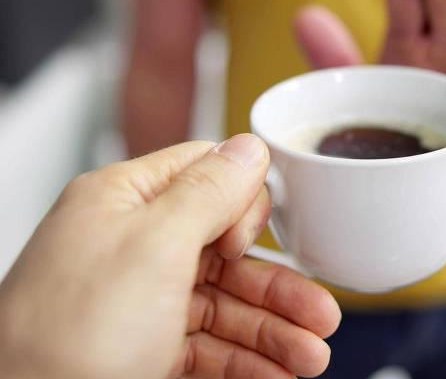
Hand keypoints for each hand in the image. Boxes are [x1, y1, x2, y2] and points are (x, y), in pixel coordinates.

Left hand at [0, 135, 339, 378]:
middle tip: (320, 315)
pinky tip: (276, 375)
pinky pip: (209, 350)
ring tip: (310, 358)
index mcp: (124, 203)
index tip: (263, 240)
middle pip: (227, 254)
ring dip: (273, 333)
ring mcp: (139, 304)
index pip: (204, 178)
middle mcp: (132, 249)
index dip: (244, 205)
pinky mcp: (143, 353)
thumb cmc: (67, 337)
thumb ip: (209, 191)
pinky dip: (247, 363)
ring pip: (225, 307)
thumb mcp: (153, 246)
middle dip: (278, 289)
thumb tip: (249, 147)